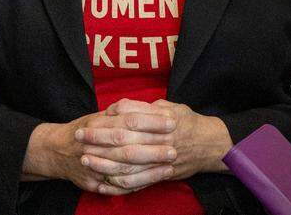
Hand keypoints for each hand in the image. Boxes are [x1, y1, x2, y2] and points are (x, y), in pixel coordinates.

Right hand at [23, 110, 175, 194]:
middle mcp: (95, 145)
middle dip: (154, 150)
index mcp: (98, 124)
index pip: (130, 121)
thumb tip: (149, 106)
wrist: (55, 150)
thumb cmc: (83, 130)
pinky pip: (117, 188)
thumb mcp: (99, 115)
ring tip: (169, 168)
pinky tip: (152, 182)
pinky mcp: (92, 183)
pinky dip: (136, 186)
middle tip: (175, 150)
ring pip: (124, 171)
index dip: (152, 122)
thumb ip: (122, 111)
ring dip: (149, 171)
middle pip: (129, 148)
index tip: (172, 122)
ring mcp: (93, 167)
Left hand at [80, 99, 231, 187]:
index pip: (130, 121)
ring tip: (86, 159)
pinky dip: (119, 184)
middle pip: (125, 142)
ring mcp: (161, 161)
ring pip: (129, 165)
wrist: (211, 145)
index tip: (89, 121)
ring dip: (104, 163)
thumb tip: (119, 107)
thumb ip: (144, 107)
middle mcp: (161, 141)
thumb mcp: (170, 106)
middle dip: (99, 141)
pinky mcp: (162, 175)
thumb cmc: (188, 122)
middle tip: (79, 138)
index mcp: (163, 121)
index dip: (108, 122)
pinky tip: (103, 181)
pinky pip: (138, 183)